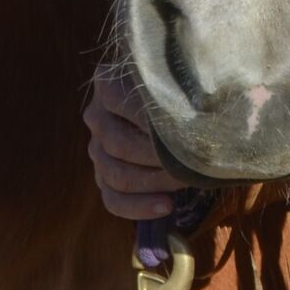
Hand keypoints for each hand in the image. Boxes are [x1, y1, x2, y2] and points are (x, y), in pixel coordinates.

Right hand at [83, 63, 186, 220]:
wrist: (182, 110)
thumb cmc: (182, 91)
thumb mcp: (178, 82)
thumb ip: (176, 90)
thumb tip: (192, 108)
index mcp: (107, 83)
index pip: (115, 100)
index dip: (146, 117)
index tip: (179, 128)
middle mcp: (96, 115)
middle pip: (117, 143)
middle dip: (156, 156)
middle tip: (188, 160)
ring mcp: (97, 148)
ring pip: (115, 174)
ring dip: (153, 182)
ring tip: (184, 181)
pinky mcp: (104, 176)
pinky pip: (113, 199)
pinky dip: (139, 207)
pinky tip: (167, 206)